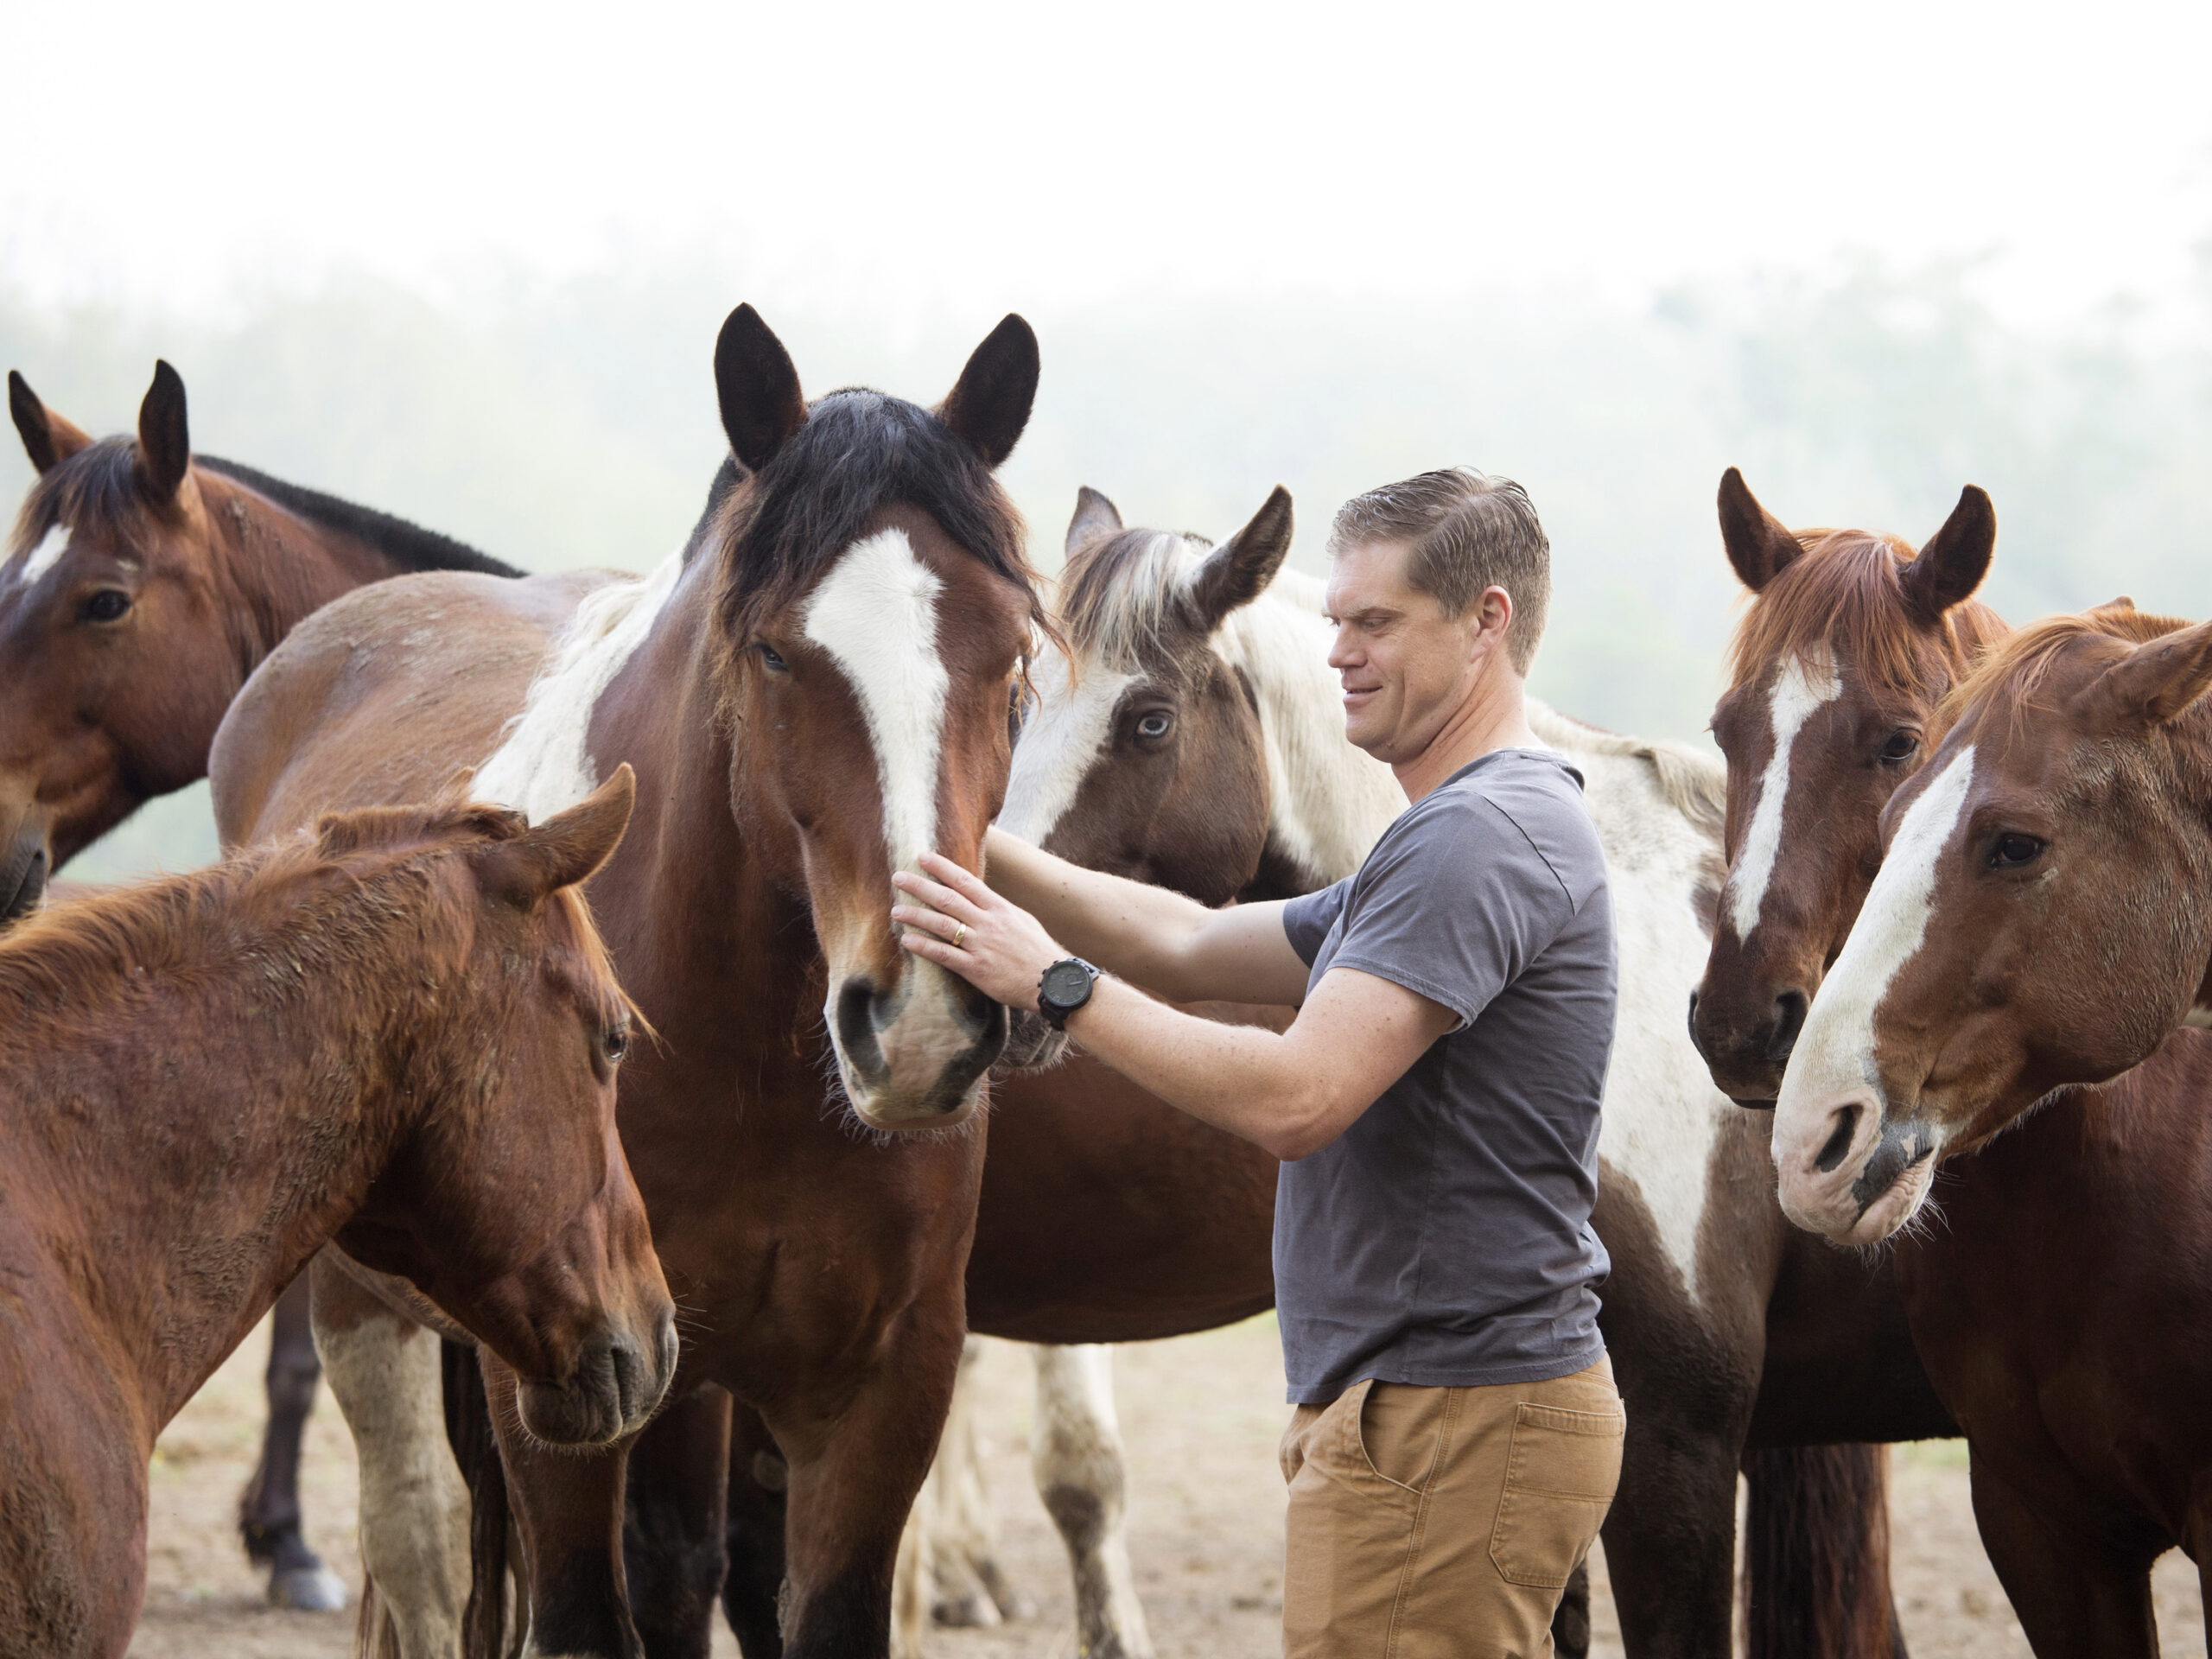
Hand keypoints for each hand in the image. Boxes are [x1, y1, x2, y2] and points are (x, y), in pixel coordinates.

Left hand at [893, 852, 1068, 1011]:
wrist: (1052, 981)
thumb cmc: (1038, 951)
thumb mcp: (1021, 920)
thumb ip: (997, 909)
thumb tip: (979, 898)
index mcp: (999, 908)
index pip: (966, 881)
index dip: (942, 867)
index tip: (922, 857)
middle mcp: (988, 923)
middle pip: (948, 899)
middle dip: (920, 886)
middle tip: (898, 877)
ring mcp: (981, 945)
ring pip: (941, 925)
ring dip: (916, 915)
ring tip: (896, 910)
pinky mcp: (976, 969)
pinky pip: (944, 955)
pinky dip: (924, 946)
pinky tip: (907, 940)